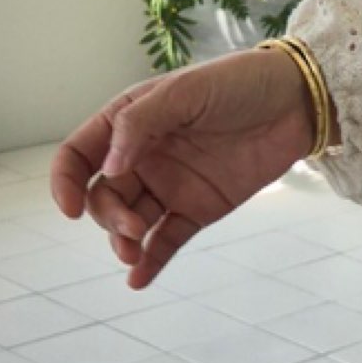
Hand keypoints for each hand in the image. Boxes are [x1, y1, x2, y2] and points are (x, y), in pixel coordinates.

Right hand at [47, 45, 319, 288]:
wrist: (296, 102)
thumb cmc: (238, 83)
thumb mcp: (184, 92)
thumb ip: (140, 124)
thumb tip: (108, 168)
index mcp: (128, 122)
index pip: (80, 155)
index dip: (65, 182)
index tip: (69, 210)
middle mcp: (142, 157)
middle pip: (103, 196)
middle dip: (108, 217)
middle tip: (132, 227)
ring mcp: (170, 185)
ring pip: (130, 221)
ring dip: (123, 241)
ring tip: (131, 252)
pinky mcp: (198, 209)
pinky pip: (166, 239)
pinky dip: (151, 260)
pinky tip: (138, 279)